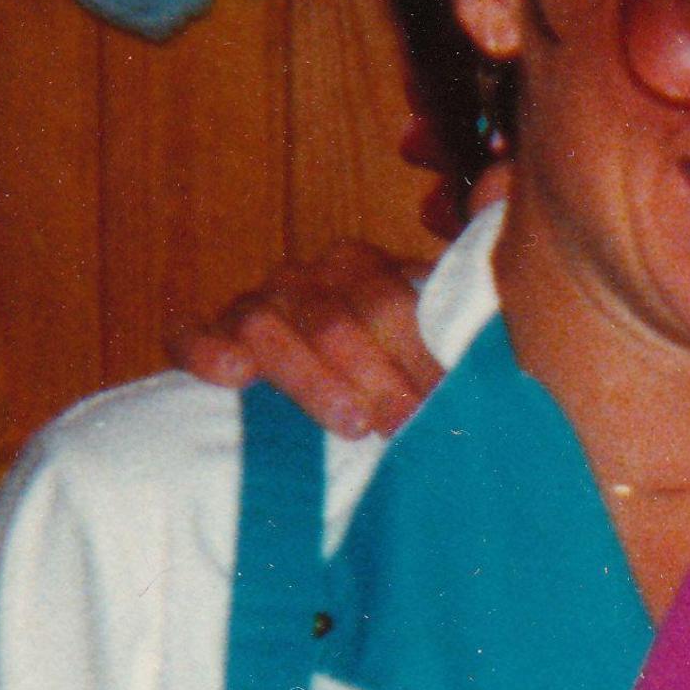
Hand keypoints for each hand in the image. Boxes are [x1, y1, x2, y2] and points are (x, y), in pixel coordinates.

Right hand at [168, 241, 443, 437]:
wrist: (322, 369)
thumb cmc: (385, 360)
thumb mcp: (424, 330)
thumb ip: (455, 307)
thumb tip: (497, 263)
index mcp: (357, 267)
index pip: (387, 300)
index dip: (417, 351)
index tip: (445, 397)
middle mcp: (302, 279)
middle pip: (333, 320)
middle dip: (376, 376)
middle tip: (408, 423)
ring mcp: (249, 306)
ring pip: (266, 327)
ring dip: (312, 379)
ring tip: (353, 425)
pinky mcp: (203, 338)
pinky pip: (192, 336)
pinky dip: (207, 351)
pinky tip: (233, 376)